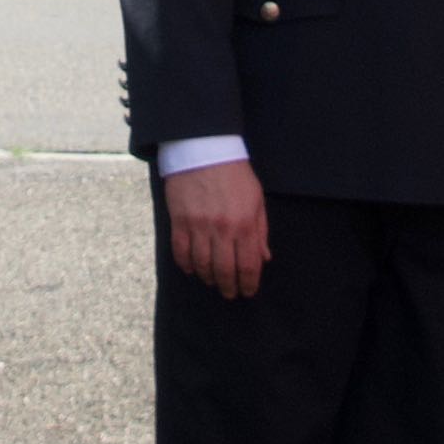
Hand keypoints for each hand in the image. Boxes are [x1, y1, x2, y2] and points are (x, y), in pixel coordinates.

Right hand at [160, 154, 270, 299]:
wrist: (204, 149)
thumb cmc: (235, 174)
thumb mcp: (256, 200)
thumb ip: (260, 231)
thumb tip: (264, 258)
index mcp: (245, 224)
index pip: (248, 265)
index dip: (248, 284)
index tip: (248, 291)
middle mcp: (222, 229)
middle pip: (224, 271)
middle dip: (229, 287)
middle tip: (230, 293)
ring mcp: (199, 226)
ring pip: (202, 265)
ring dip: (208, 278)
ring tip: (212, 281)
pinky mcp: (179, 221)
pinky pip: (180, 252)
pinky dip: (186, 265)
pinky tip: (192, 268)